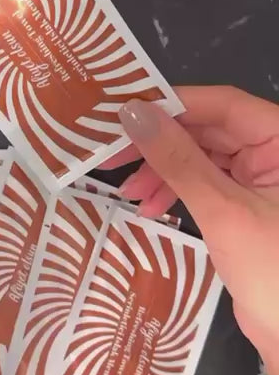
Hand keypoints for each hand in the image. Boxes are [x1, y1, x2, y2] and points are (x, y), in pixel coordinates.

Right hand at [104, 87, 278, 374]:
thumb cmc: (274, 270)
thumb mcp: (222, 210)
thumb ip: (178, 159)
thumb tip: (132, 114)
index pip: (222, 104)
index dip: (171, 105)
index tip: (123, 114)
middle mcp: (274, 151)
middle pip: (208, 129)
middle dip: (161, 145)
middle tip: (112, 157)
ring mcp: (261, 178)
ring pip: (202, 157)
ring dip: (164, 172)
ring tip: (130, 194)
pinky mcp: (248, 204)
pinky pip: (206, 183)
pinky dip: (178, 193)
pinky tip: (151, 209)